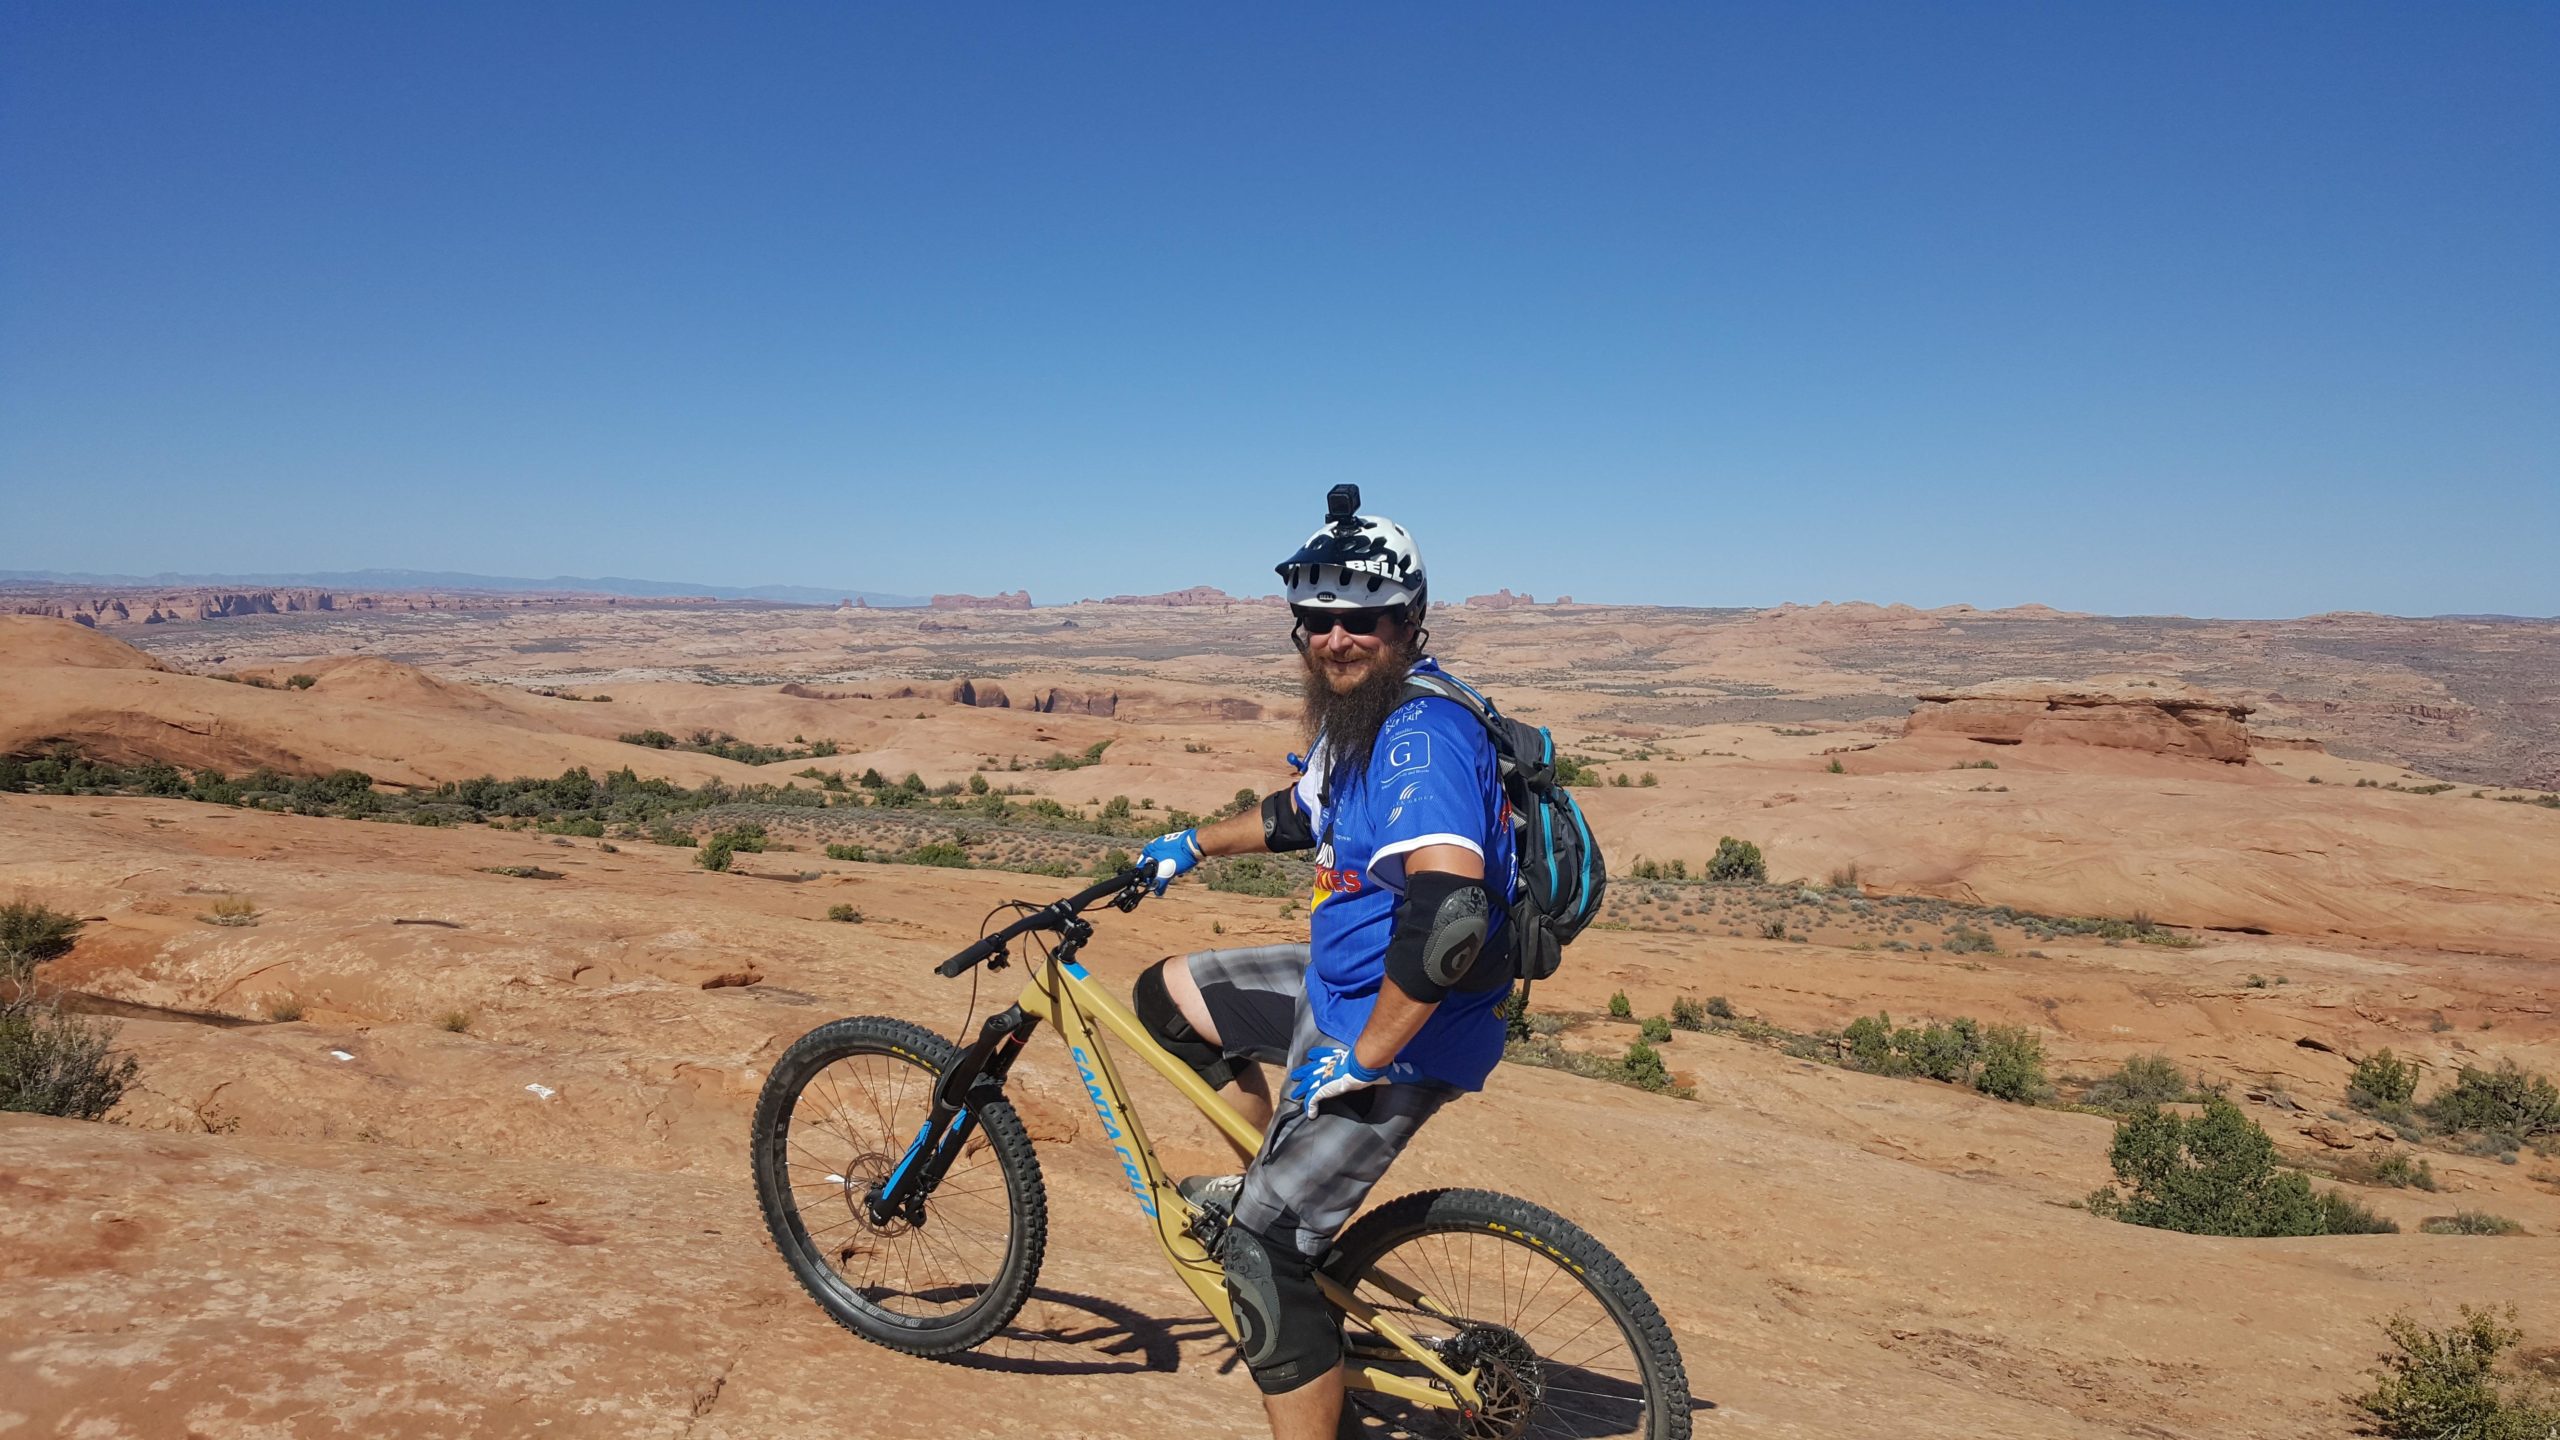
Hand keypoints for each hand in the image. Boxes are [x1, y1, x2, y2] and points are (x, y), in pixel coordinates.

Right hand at [1138, 829, 1202, 894]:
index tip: (1151, 885)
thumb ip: (1159, 883)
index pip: (1141, 867)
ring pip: (1161, 862)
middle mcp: (1154, 845)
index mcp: (1148, 849)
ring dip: (1165, 870)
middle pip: (1151, 865)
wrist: (1195, 844)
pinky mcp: (1173, 845)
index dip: (1146, 878)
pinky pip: (1169, 858)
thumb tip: (1157, 892)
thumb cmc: (1179, 856)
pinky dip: (1171, 864)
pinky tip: (1177, 869)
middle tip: (1163, 881)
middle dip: (1157, 875)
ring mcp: (1164, 844)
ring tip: (1172, 875)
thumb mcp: (1167, 872)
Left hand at [1285, 1044, 1415, 1112]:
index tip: (1313, 1055)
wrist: (1365, 1063)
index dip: (1321, 1057)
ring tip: (1294, 1093)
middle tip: (1296, 1075)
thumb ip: (1398, 1071)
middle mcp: (1332, 1067)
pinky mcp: (1324, 1087)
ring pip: (1309, 1082)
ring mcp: (1327, 1076)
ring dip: (1302, 1087)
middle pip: (1315, 1068)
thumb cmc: (1374, 1065)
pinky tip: (1308, 1114)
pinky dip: (1309, 1106)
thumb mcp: (1385, 1069)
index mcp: (1343, 1061)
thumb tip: (1418, 1072)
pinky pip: (1313, 1099)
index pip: (1330, 1057)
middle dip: (1305, 1072)